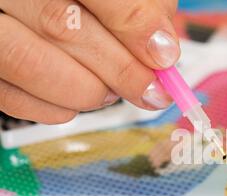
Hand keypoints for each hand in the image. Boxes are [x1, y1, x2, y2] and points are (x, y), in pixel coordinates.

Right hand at [0, 0, 177, 122]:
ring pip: (29, 63)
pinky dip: (56, 108)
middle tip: (150, 90)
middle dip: (119, 69)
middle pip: (60, 27)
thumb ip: (143, 8)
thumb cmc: (91, 3)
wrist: (46, 4)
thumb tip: (161, 51)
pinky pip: (11, 96)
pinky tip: (80, 98)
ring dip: (86, 90)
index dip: (133, 24)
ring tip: (113, 91)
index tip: (164, 55)